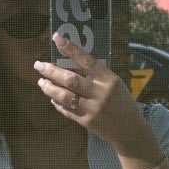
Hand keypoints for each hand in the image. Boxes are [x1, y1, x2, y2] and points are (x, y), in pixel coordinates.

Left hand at [34, 33, 154, 152]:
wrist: (130, 130)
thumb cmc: (123, 103)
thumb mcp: (115, 84)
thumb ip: (97, 75)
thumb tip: (71, 64)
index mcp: (109, 79)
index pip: (87, 60)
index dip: (71, 49)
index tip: (57, 38)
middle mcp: (100, 93)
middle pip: (70, 79)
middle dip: (51, 71)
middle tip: (38, 65)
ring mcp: (92, 109)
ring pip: (65, 96)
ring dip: (49, 88)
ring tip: (41, 82)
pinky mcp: (86, 122)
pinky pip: (67, 110)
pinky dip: (57, 103)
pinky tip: (52, 98)